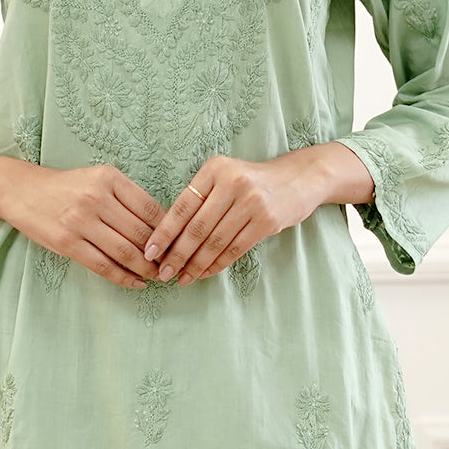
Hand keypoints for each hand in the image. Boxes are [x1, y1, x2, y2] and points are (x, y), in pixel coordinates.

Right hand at [7, 163, 166, 289]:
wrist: (23, 191)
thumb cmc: (67, 186)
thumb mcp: (98, 179)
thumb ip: (126, 197)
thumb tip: (161, 226)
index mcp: (109, 178)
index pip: (150, 208)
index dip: (169, 230)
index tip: (179, 243)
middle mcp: (96, 198)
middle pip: (141, 232)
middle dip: (161, 253)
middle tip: (173, 265)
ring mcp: (80, 222)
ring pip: (125, 251)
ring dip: (146, 269)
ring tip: (158, 276)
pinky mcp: (67, 243)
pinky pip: (103, 265)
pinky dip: (124, 278)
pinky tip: (137, 283)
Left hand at [142, 145, 373, 285]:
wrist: (299, 178)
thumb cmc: (253, 180)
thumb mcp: (226, 175)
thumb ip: (201, 197)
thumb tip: (168, 235)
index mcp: (215, 169)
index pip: (182, 205)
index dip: (164, 232)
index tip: (149, 251)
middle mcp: (232, 183)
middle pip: (196, 227)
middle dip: (176, 254)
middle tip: (162, 273)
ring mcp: (251, 202)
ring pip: (215, 241)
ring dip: (195, 264)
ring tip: (181, 278)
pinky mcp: (267, 221)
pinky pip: (235, 248)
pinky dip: (217, 264)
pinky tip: (204, 273)